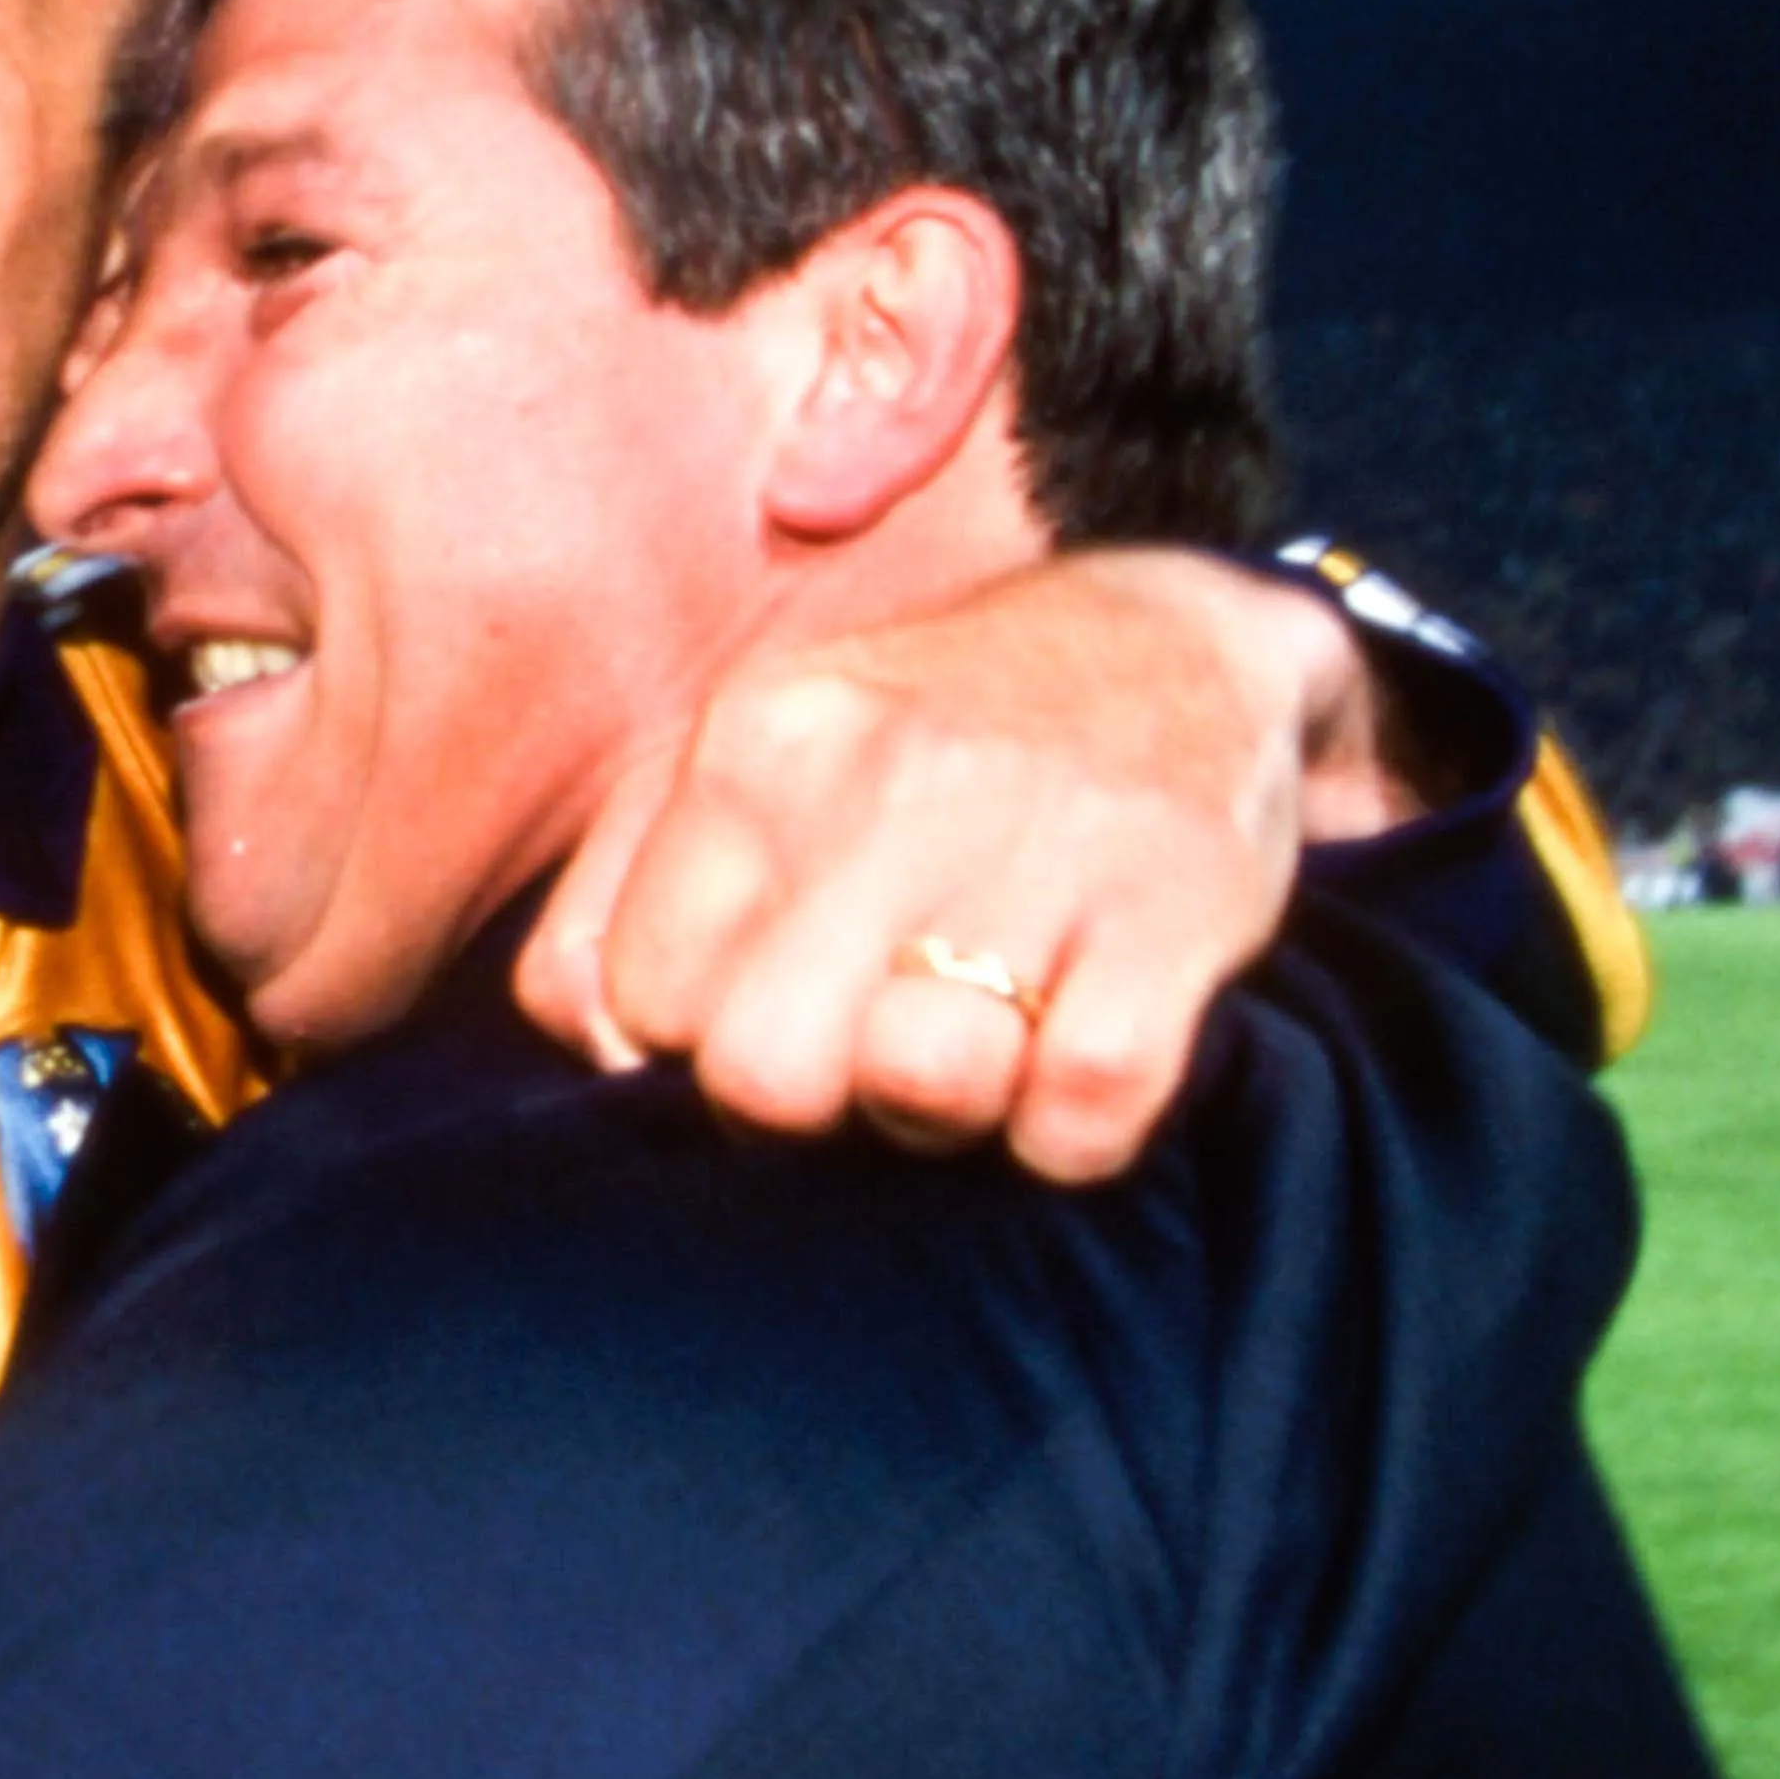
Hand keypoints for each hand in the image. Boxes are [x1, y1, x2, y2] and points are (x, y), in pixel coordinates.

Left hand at [522, 550, 1350, 1183]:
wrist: (1183, 645)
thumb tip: (596, 1046)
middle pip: (763, 1076)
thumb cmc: (933, 745)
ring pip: (918, 1093)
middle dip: (817, 1100)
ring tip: (982, 1033)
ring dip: (948, 1112)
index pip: (644, 1000)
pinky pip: (1074, 1121)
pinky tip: (1073, 1048)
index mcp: (762, 736)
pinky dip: (1068, 1134)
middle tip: (879, 1037)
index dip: (706, 1037)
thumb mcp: (758, 756)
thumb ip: (623, 893)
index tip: (784, 990)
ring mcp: (1036, 842)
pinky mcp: (1172, 913)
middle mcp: (886, 773)